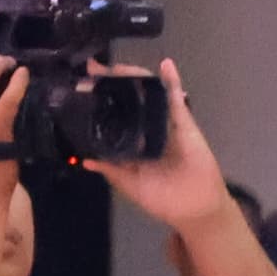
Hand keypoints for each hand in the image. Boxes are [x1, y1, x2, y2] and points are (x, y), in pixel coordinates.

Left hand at [87, 59, 234, 230]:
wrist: (194, 210)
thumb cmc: (164, 199)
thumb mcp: (129, 185)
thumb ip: (111, 170)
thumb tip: (86, 160)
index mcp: (134, 142)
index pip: (114, 113)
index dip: (100, 99)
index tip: (83, 85)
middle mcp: (148, 129)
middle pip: (129, 98)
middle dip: (112, 81)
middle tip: (94, 69)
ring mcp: (166, 124)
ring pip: (149, 94)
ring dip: (134, 76)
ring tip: (115, 66)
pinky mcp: (184, 124)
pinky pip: (177, 100)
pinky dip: (172, 81)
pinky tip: (166, 65)